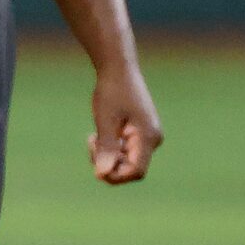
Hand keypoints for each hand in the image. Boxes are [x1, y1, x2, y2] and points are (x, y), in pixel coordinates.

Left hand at [88, 65, 163, 184]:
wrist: (118, 69)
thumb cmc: (112, 91)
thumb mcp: (105, 121)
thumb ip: (106, 148)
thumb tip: (101, 175)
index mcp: (148, 137)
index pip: (135, 172)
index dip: (115, 175)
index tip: (95, 162)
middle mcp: (152, 140)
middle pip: (129, 169)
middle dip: (107, 163)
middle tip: (92, 141)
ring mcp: (147, 138)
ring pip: (125, 161)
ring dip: (107, 155)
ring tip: (94, 136)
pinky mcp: (139, 134)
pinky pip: (124, 152)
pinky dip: (109, 148)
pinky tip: (99, 134)